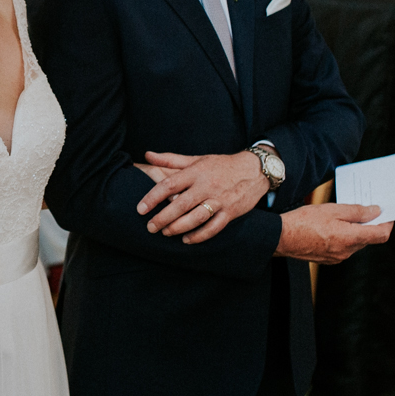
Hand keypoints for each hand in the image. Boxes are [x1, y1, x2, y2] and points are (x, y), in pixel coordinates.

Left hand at [134, 150, 269, 243]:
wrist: (254, 169)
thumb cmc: (220, 165)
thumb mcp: (196, 159)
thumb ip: (170, 160)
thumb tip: (147, 155)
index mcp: (196, 172)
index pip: (170, 184)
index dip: (153, 197)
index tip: (140, 209)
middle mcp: (206, 186)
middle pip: (181, 204)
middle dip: (163, 218)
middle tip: (150, 227)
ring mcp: (220, 199)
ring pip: (196, 218)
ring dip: (179, 228)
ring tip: (165, 233)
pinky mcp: (231, 212)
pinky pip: (214, 227)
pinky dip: (200, 236)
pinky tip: (187, 240)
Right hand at [275, 204, 391, 262]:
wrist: (281, 238)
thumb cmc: (303, 222)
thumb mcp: (332, 210)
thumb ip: (357, 211)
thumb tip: (375, 211)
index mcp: (351, 238)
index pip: (381, 235)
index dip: (387, 223)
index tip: (386, 213)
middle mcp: (347, 252)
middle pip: (368, 238)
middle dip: (369, 224)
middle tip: (362, 208)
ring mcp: (337, 257)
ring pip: (355, 243)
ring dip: (354, 230)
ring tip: (342, 216)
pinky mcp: (328, 259)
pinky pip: (343, 248)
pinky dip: (343, 237)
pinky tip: (330, 227)